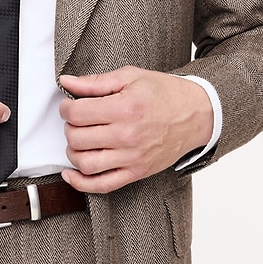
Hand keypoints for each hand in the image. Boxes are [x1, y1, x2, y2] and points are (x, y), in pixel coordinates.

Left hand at [58, 67, 212, 193]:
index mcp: (125, 108)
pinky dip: (81, 183)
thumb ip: (95, 82)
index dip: (66, 108)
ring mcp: (132, 158)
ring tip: (79, 141)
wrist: (196, 114)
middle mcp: (127, 135)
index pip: (77, 113)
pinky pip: (102, 186)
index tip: (70, 106)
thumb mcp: (130, 77)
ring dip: (73, 152)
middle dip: (69, 128)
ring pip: (85, 163)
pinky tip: (71, 174)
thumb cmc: (164, 94)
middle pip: (77, 138)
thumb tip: (66, 82)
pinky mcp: (136, 173)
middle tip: (77, 121)